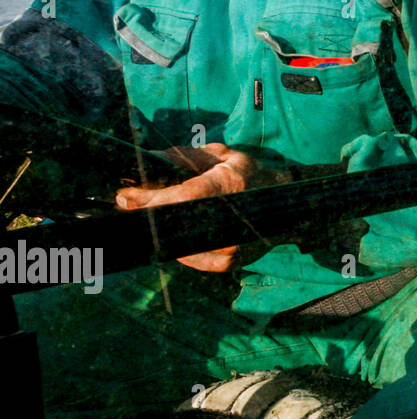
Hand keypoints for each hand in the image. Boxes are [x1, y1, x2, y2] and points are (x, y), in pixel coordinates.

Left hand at [115, 143, 288, 271]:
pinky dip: (178, 245)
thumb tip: (155, 159)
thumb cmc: (255, 176)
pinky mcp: (227, 263)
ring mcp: (227, 247)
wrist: (290, 207)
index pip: (177, 198)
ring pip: (177, 244)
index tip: (125, 197)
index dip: (147, 200)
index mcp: (226, 188)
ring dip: (161, 230)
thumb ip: (190, 157)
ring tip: (156, 215)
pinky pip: (190, 258)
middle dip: (147, 214)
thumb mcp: (227, 156)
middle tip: (131, 205)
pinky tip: (177, 232)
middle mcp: (227, 222)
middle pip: (172, 224)